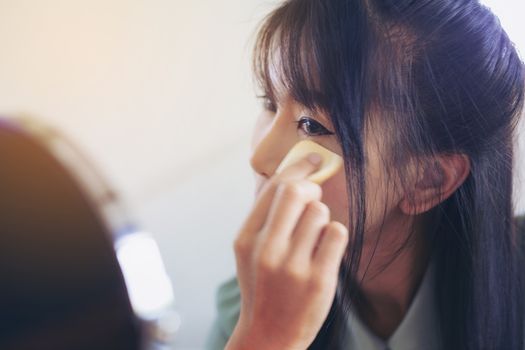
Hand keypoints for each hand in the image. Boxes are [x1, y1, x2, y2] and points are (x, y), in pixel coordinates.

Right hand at [226, 154, 348, 349]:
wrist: (269, 335)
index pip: (273, 187)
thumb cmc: (262, 287)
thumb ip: (266, 218)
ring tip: (314, 239)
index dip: (297, 167)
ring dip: (322, 219)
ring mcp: (293, 266)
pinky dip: (335, 236)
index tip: (312, 158)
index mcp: (247, 238)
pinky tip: (325, 251)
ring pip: (320, 211)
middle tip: (315, 196)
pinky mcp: (319, 280)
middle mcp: (267, 249)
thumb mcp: (249, 252)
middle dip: (312, 187)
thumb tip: (295, 178)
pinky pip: (337, 233)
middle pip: (297, 191)